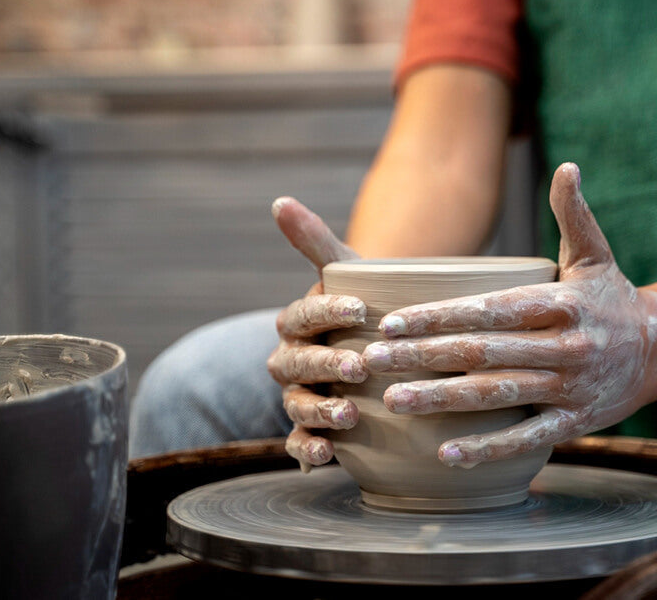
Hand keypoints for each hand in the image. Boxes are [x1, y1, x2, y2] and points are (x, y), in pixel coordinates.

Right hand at [266, 197, 365, 470]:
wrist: (377, 343)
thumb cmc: (364, 307)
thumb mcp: (347, 273)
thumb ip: (314, 241)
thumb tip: (279, 201)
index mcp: (297, 322)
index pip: (304, 315)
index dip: (329, 311)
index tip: (362, 308)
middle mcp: (290, 360)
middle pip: (297, 363)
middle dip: (326, 365)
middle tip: (360, 367)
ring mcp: (298, 396)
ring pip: (297, 405)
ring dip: (319, 411)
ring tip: (349, 415)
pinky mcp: (309, 428)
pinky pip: (298, 443)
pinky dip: (308, 450)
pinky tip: (329, 455)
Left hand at [361, 163, 656, 467]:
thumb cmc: (613, 297)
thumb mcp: (596, 254)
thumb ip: (575, 213)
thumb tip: (567, 167)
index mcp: (560, 304)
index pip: (489, 309)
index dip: (438, 317)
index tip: (391, 321)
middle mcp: (565, 347)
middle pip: (482, 353)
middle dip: (422, 357)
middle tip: (371, 359)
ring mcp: (569, 388)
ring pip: (496, 395)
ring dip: (441, 400)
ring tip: (393, 401)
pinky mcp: (574, 422)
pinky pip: (526, 437)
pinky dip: (486, 448)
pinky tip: (446, 454)